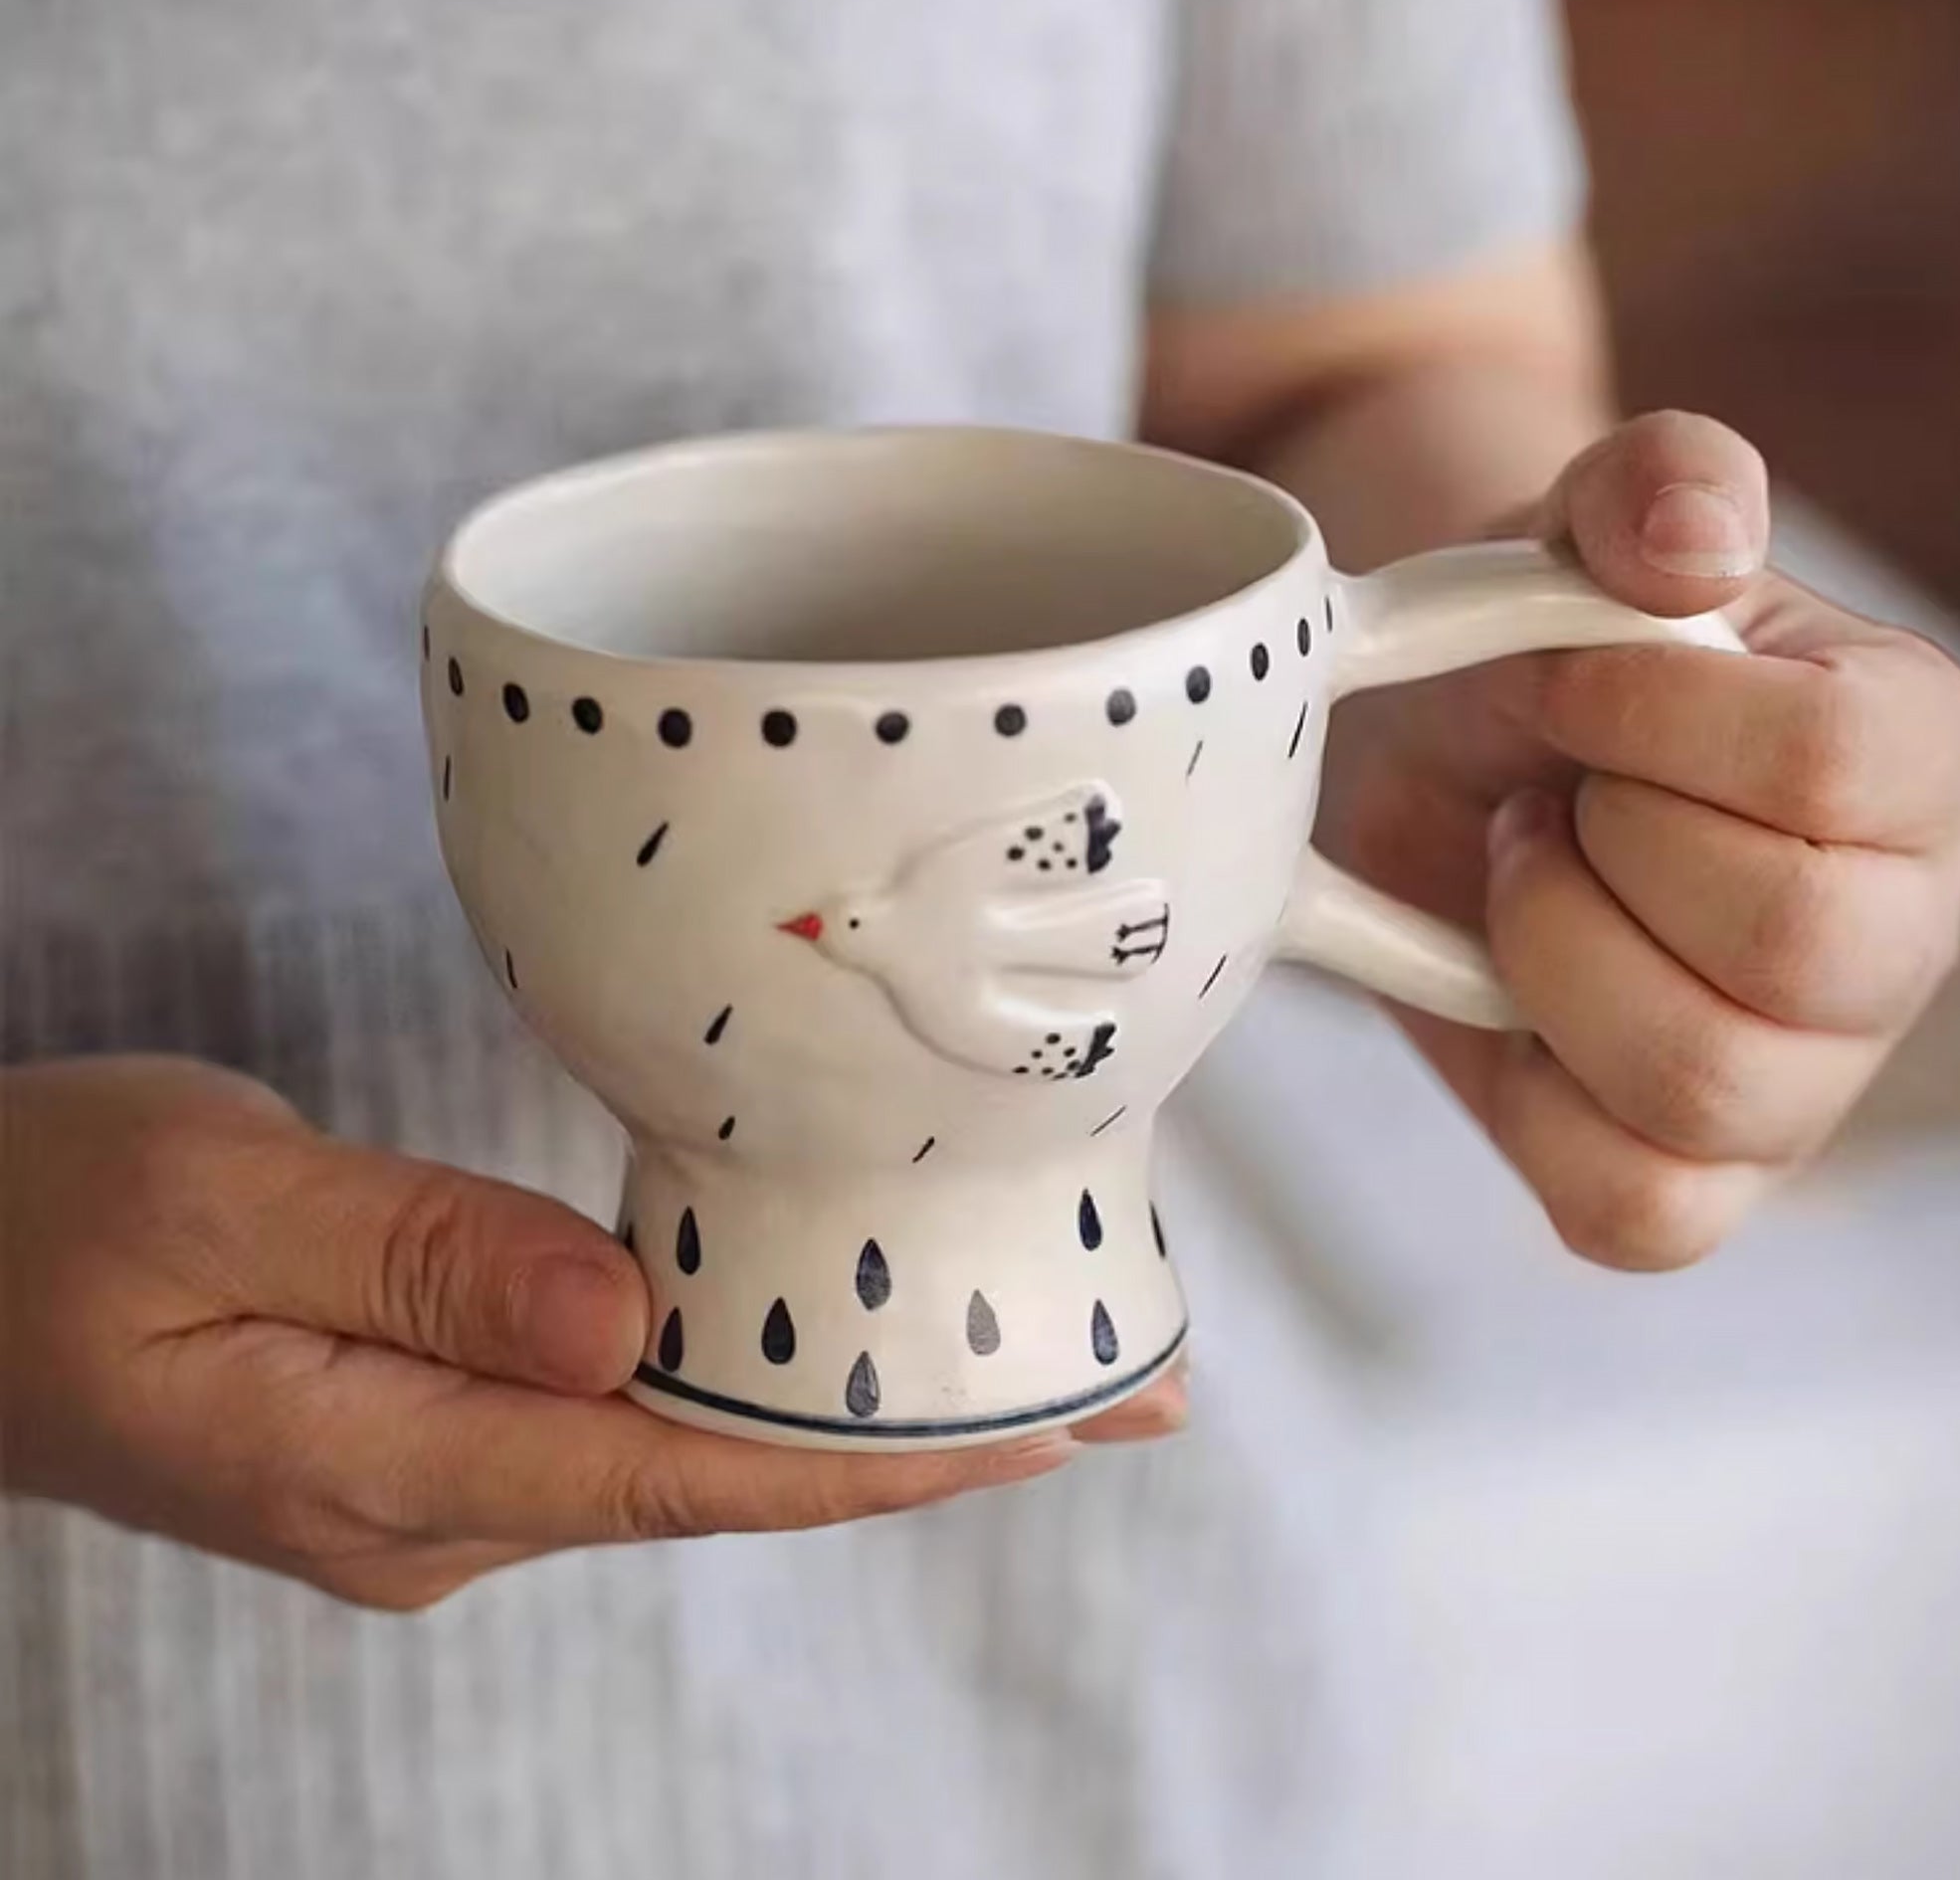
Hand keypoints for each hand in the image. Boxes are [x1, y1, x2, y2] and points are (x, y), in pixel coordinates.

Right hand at [1, 1058, 1181, 1608]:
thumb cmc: (38, 1226)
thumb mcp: (213, 1202)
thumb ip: (421, 1258)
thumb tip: (624, 1326)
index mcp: (392, 1467)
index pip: (687, 1479)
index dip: (879, 1465)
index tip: (1049, 1434)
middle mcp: (441, 1501)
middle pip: (717, 1475)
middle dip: (914, 1440)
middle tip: (1109, 1382)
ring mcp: (437, 1472)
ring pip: (681, 1442)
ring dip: (838, 1403)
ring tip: (1002, 1347)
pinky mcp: (429, 1419)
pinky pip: (619, 1406)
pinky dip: (739, 1369)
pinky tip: (813, 1326)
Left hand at [1323, 411, 1959, 1268]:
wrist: (1449, 757)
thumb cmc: (1544, 650)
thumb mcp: (1581, 529)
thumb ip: (1653, 483)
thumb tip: (1695, 538)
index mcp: (1906, 758)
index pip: (1833, 763)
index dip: (1647, 713)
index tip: (1555, 674)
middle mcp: (1888, 934)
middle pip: (1788, 941)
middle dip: (1601, 844)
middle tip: (1546, 793)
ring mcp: (1799, 1079)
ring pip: (1700, 1081)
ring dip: (1552, 956)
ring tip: (1527, 877)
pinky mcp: (1687, 1178)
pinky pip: (1632, 1207)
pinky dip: (1533, 1102)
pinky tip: (1509, 998)